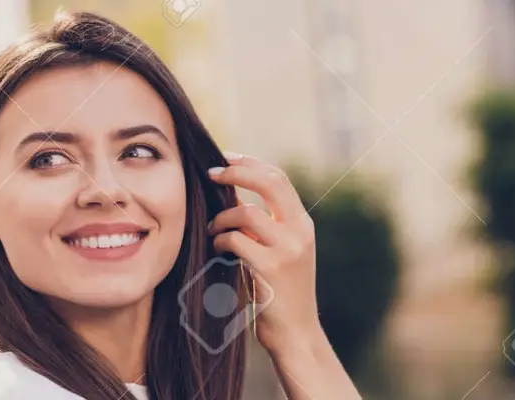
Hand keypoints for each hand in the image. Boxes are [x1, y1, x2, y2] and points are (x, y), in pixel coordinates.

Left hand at [205, 153, 360, 398]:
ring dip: (221, 217)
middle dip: (236, 172)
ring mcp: (288, 250)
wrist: (296, 334)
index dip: (250, 163)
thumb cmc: (281, 294)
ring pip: (246, 212)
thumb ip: (267, 227)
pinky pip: (236, 240)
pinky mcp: (271, 268)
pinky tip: (217, 247)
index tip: (225, 157)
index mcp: (303, 225)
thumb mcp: (283, 253)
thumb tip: (232, 196)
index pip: (279, 179)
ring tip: (213, 228)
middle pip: (268, 183)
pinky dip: (221, 239)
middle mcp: (300, 232)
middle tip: (211, 174)